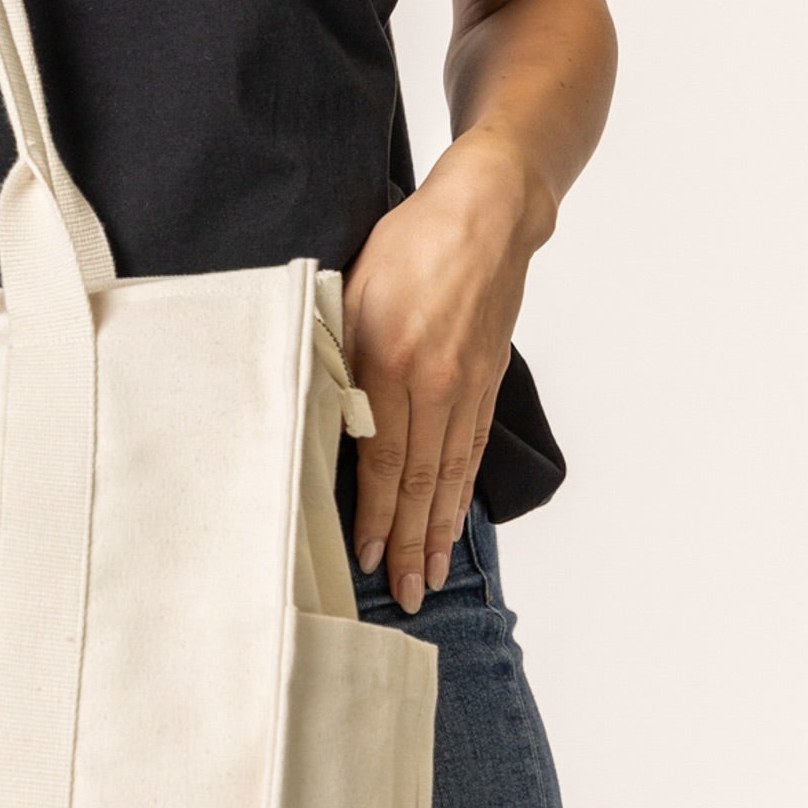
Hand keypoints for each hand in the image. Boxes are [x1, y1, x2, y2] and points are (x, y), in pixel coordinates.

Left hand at [341, 126, 546, 611]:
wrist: (486, 213)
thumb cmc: (410, 243)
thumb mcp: (354, 289)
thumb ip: (339, 352)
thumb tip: (320, 408)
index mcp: (391, 363)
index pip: (380, 458)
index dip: (373, 514)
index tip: (365, 556)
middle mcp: (434, 385)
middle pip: (419, 481)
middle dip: (409, 543)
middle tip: (404, 594)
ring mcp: (467, 386)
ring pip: (449, 473)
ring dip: (438, 530)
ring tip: (430, 575)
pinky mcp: (487, 381)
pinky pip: (472, 448)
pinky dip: (462, 491)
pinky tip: (454, 520)